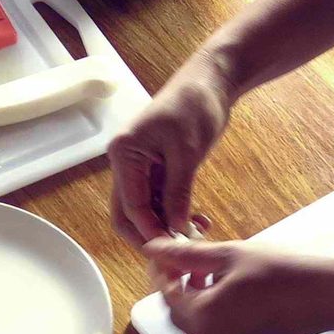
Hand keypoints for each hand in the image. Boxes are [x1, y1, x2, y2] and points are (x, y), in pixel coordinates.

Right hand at [109, 57, 233, 245]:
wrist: (209, 82)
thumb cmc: (196, 106)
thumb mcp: (188, 152)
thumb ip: (178, 192)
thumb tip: (174, 229)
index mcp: (124, 153)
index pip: (131, 206)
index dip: (152, 231)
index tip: (176, 249)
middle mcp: (124, 161)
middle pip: (127, 214)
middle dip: (151, 235)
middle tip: (180, 251)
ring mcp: (138, 166)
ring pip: (142, 211)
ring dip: (164, 226)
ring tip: (196, 233)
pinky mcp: (154, 169)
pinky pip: (156, 200)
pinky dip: (172, 213)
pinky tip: (195, 220)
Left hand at [146, 238, 333, 333]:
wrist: (325, 297)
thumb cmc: (280, 272)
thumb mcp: (229, 255)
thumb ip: (187, 254)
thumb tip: (153, 248)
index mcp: (204, 320)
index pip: (167, 295)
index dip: (162, 271)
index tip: (166, 251)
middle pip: (178, 313)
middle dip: (177, 285)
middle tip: (185, 258)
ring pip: (197, 323)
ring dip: (194, 297)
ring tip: (208, 268)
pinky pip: (216, 330)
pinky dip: (212, 309)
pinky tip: (227, 286)